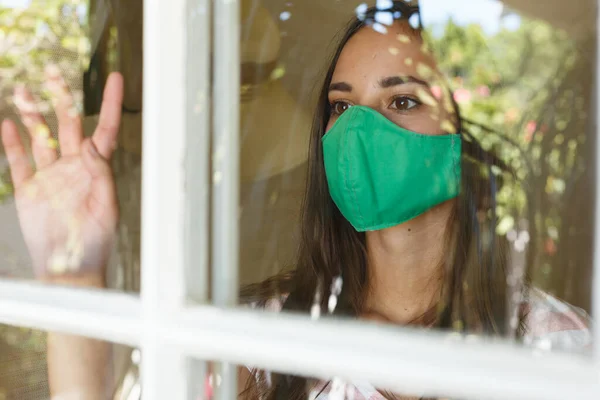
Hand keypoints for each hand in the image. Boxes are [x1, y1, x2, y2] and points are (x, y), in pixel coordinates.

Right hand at [1, 66, 123, 280]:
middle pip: (69, 125)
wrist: (69, 268)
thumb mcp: (107, 207)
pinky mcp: (29, 190)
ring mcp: (50, 176)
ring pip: (40, 137)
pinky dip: (12, 143)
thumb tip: (94, 145)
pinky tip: (7, 124)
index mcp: (97, 169)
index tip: (114, 77)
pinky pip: (19, 161)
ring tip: (21, 91)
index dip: (110, 103)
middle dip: (61, 99)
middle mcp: (74, 167)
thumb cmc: (96, 241)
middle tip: (53, 73)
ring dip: (32, 115)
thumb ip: (102, 175)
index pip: (106, 129)